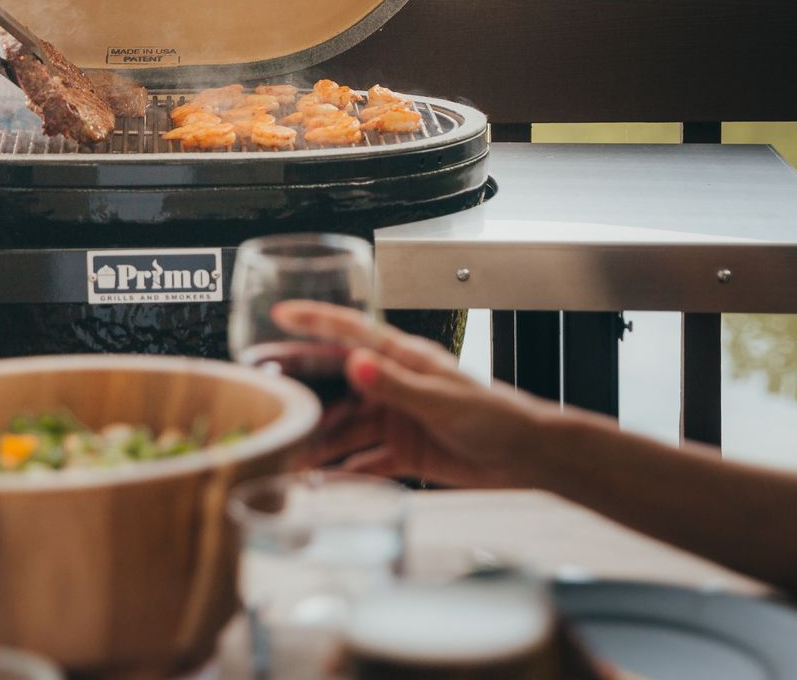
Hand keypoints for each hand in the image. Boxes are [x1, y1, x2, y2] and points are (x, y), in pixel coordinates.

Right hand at [273, 301, 553, 486]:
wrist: (528, 457)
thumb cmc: (498, 416)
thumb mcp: (442, 399)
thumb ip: (397, 385)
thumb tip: (357, 364)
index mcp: (404, 358)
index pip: (352, 333)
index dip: (316, 321)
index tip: (282, 314)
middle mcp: (393, 385)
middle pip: (338, 384)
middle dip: (304, 392)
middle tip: (269, 400)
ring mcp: (396, 418)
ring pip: (347, 427)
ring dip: (321, 442)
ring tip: (291, 455)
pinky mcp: (403, 451)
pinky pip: (364, 460)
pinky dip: (344, 472)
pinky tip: (322, 482)